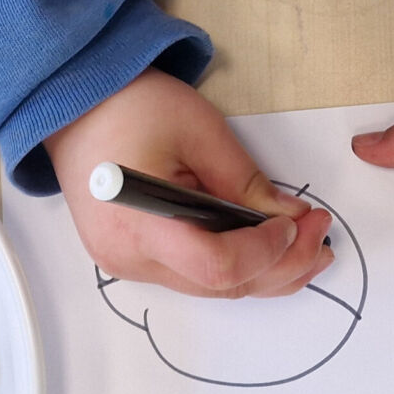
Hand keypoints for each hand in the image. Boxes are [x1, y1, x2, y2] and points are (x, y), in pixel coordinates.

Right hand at [45, 71, 334, 296]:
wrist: (72, 106)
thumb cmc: (128, 106)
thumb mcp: (200, 132)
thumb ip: (247, 181)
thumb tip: (291, 217)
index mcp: (138, 222)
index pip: (216, 266)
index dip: (267, 252)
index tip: (297, 224)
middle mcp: (128, 256)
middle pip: (220, 285)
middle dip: (281, 265)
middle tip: (321, 235)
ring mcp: (127, 263)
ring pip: (212, 287)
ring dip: (264, 271)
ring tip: (306, 246)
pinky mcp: (132, 257)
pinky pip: (194, 274)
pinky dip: (235, 264)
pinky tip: (266, 248)